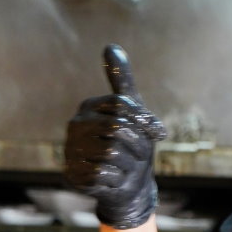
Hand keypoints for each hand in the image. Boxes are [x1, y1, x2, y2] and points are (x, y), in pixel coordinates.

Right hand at [64, 44, 166, 228]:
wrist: (129, 185)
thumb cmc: (134, 147)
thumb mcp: (136, 114)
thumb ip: (124, 83)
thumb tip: (110, 46)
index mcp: (91, 106)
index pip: (123, 106)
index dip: (146, 121)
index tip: (160, 133)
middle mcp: (76, 124)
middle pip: (118, 129)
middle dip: (138, 146)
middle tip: (138, 155)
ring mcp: (70, 149)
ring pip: (111, 153)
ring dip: (128, 164)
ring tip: (124, 166)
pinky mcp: (72, 174)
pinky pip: (104, 174)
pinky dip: (117, 180)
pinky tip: (114, 179)